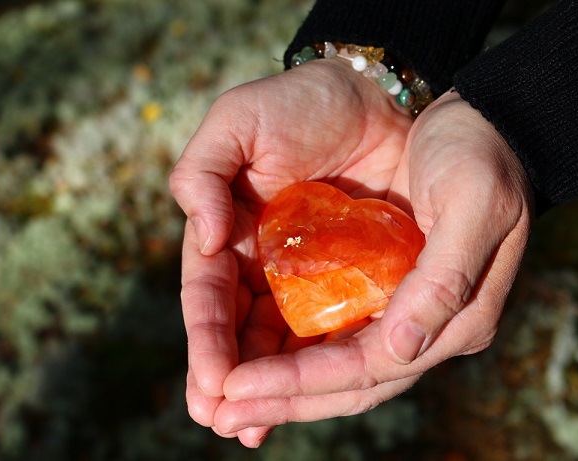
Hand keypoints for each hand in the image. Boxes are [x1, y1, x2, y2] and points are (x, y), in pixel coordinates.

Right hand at [169, 58, 413, 446]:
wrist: (376, 96)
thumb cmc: (303, 102)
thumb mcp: (238, 120)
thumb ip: (201, 171)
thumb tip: (203, 237)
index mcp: (230, 234)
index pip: (210, 296)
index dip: (206, 340)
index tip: (208, 383)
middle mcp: (266, 265)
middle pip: (243, 332)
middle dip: (233, 379)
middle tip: (225, 421)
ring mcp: (311, 277)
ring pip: (287, 342)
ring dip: (275, 387)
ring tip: (257, 426)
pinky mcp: (357, 278)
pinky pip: (340, 326)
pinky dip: (327, 362)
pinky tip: (318, 395)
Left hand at [214, 90, 533, 436]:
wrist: (482, 126)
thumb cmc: (481, 155)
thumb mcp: (475, 204)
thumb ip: (445, 280)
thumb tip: (402, 352)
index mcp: (458, 316)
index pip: (371, 366)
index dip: (303, 382)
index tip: (238, 388)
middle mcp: (431, 327)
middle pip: (350, 381)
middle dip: (284, 399)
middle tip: (220, 415)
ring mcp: (409, 313)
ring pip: (340, 366)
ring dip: (285, 388)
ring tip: (226, 402)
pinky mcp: (388, 290)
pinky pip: (338, 334)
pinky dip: (298, 353)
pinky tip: (258, 362)